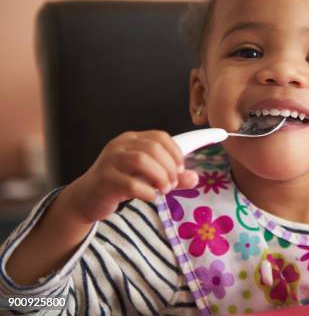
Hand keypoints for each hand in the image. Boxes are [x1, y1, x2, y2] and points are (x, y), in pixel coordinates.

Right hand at [67, 130, 198, 222]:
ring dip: (160, 176)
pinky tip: (151, 197)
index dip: (175, 152)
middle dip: (169, 167)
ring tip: (164, 189)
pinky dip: (147, 191)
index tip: (181, 169)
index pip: (160, 137)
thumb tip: (195, 179)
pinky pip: (130, 183)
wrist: (87, 198)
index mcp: (132, 139)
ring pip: (141, 160)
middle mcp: (120, 145)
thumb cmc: (120, 183)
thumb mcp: (147, 177)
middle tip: (173, 183)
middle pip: (153, 148)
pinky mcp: (104, 179)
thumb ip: (171, 176)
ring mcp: (110, 161)